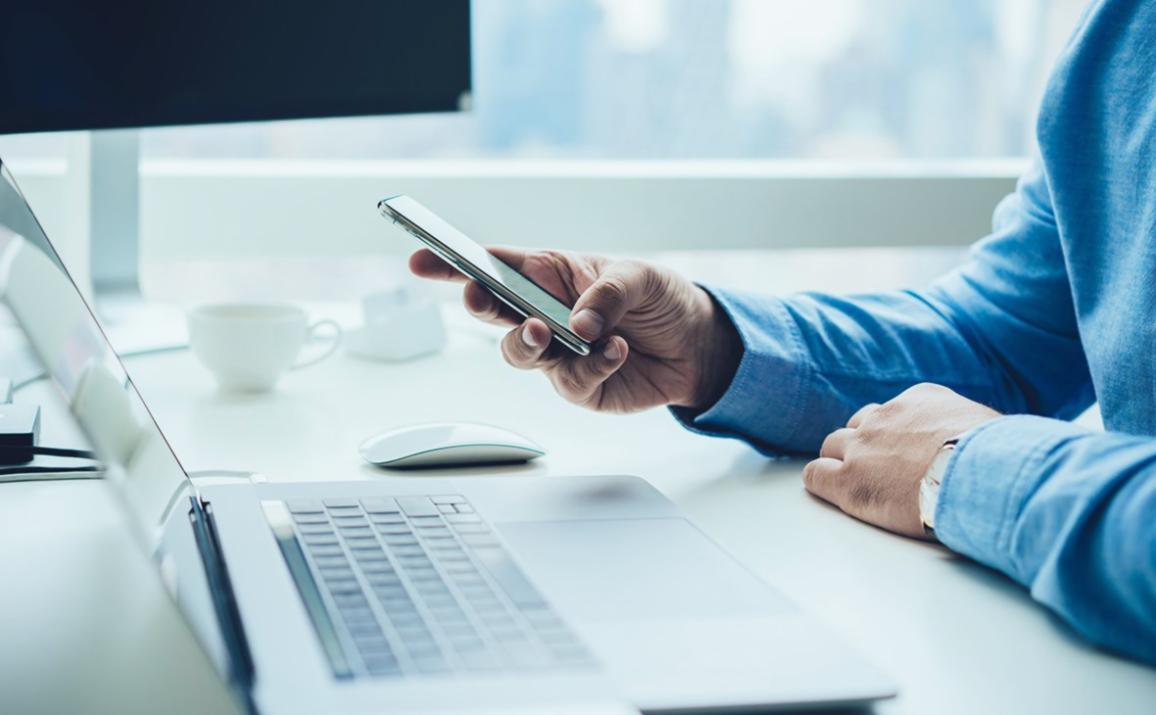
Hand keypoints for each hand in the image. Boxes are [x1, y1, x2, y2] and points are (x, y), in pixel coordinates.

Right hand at [409, 247, 741, 412]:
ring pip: (517, 351)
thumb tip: (579, 325)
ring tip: (550, 332)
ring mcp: (555, 352)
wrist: (696, 346)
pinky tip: (616, 349)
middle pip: (492, 309)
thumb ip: (607, 293)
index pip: (492, 265)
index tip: (420, 259)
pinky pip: (569, 379)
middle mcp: (543, 312)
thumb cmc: (660, 298)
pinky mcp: (577, 385)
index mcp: (549, 273)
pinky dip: (593, 364)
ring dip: (526, 342)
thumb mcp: (640, 276)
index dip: (451, 262)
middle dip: (478, 303)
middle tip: (478, 298)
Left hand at [802, 383, 1000, 538]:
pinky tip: (832, 493)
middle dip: (861, 445)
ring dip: (840, 462)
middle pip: (856, 426)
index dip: (892, 435)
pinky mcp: (849, 482)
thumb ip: (965, 430)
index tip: (902, 452)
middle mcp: (884, 417)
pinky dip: (821, 482)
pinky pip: (816, 475)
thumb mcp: (985, 426)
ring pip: (832, 447)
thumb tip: (976, 446)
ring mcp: (862, 448)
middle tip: (875, 470)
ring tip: (856, 484)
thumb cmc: (1000, 459)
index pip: (891, 412)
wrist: (984, 476)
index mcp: (919, 399)